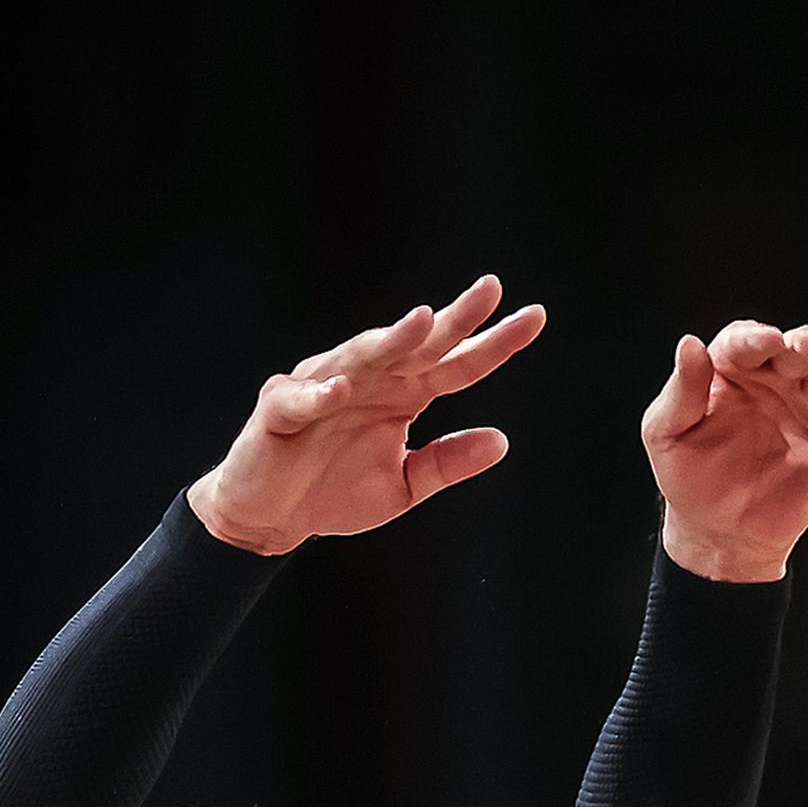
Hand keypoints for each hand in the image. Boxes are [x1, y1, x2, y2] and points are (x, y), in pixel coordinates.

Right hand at [185, 279, 545, 555]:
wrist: (273, 516)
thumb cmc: (334, 490)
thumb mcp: (405, 486)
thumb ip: (447, 462)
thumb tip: (502, 440)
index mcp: (404, 393)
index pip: (457, 363)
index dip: (494, 342)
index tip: (534, 317)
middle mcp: (369, 379)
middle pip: (418, 344)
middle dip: (453, 318)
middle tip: (490, 289)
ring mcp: (322, 387)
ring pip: (362, 356)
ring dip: (391, 340)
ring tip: (423, 322)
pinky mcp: (279, 411)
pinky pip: (302, 400)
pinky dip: (320, 394)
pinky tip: (340, 389)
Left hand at [645, 319, 807, 583]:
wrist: (723, 532)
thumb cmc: (689, 475)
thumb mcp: (667, 432)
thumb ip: (682, 391)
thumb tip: (690, 344)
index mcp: (734, 369)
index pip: (747, 341)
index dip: (756, 338)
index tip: (765, 342)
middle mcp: (777, 380)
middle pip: (796, 349)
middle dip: (804, 343)